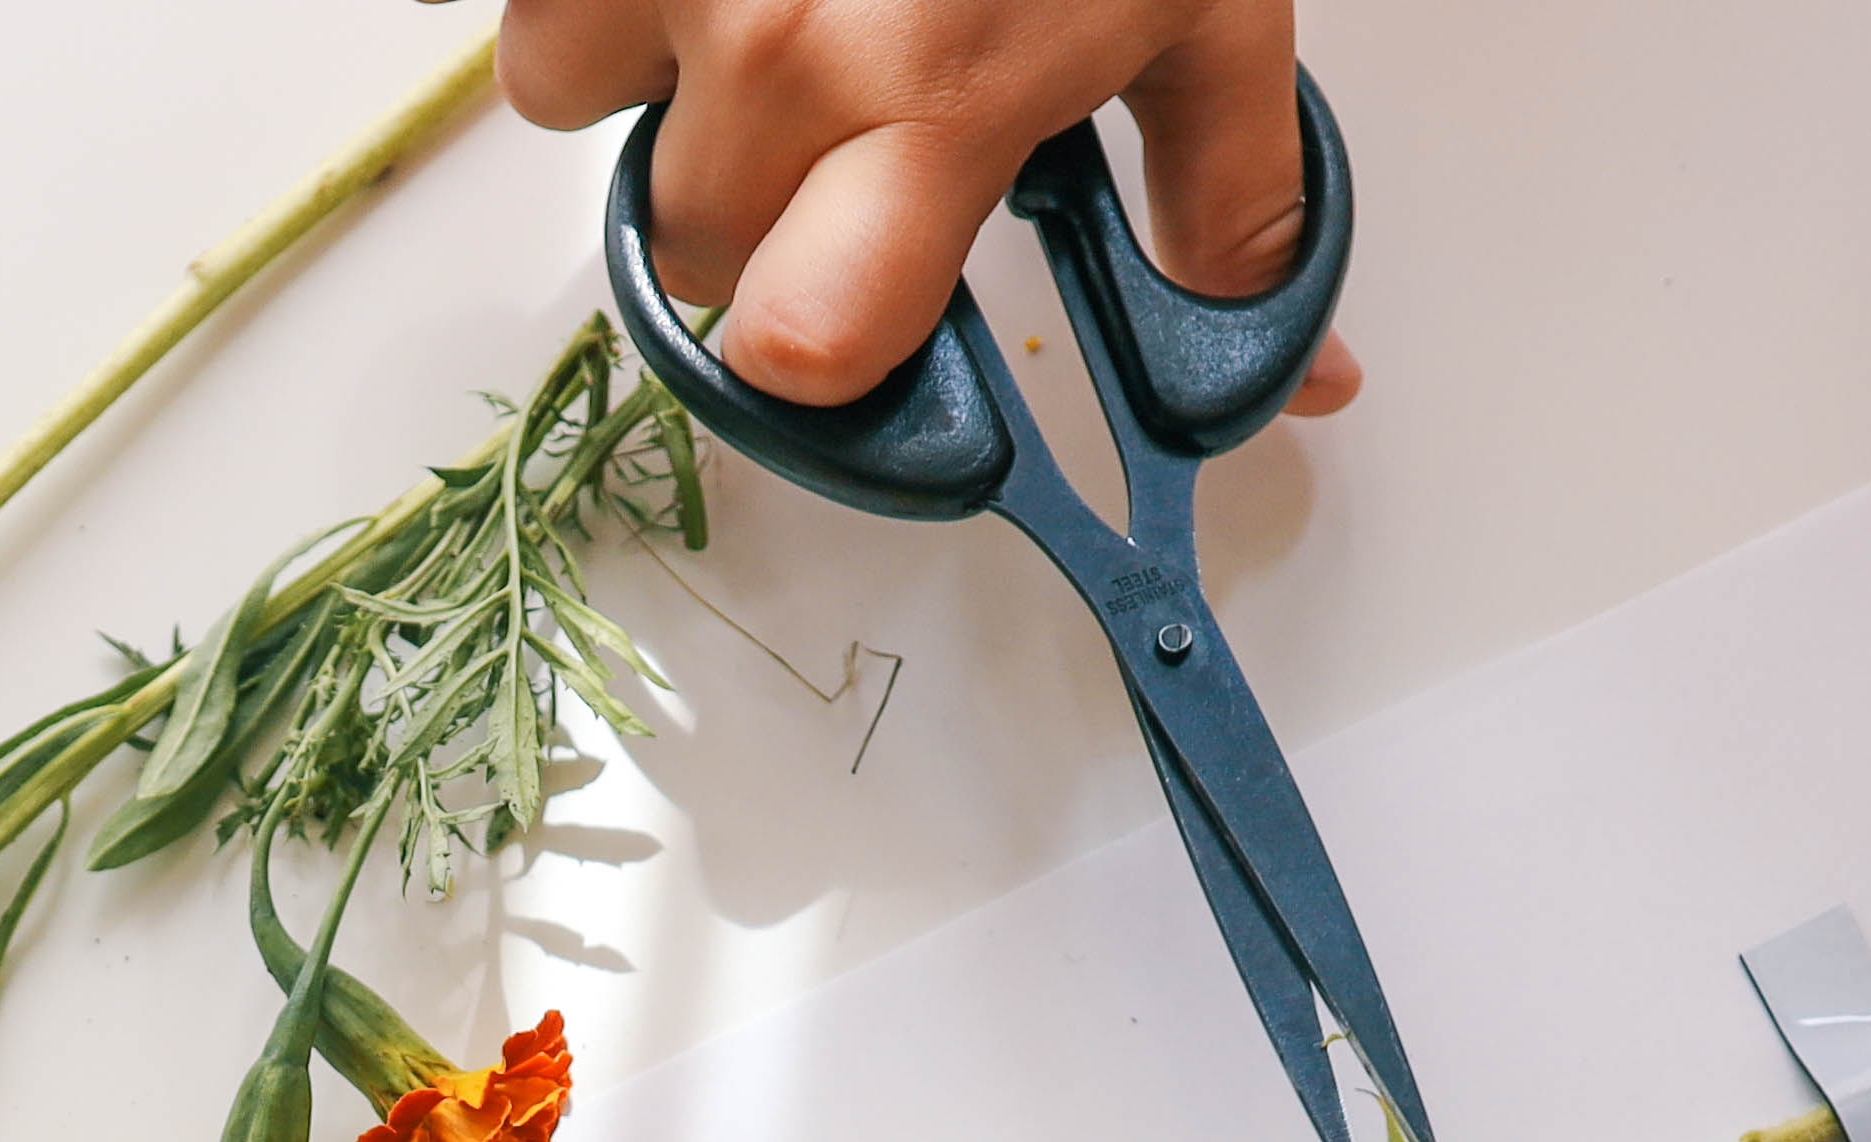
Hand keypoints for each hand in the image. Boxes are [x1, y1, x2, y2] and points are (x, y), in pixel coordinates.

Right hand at [500, 0, 1358, 410]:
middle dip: (751, 195)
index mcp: (930, 96)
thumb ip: (1228, 198)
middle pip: (690, 245)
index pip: (798, 346)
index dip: (815, 344)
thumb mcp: (1204, 1)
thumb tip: (1292, 375)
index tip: (848, 302)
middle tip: (836, 89)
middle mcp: (775, 39)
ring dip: (650, 61)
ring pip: (577, 96)